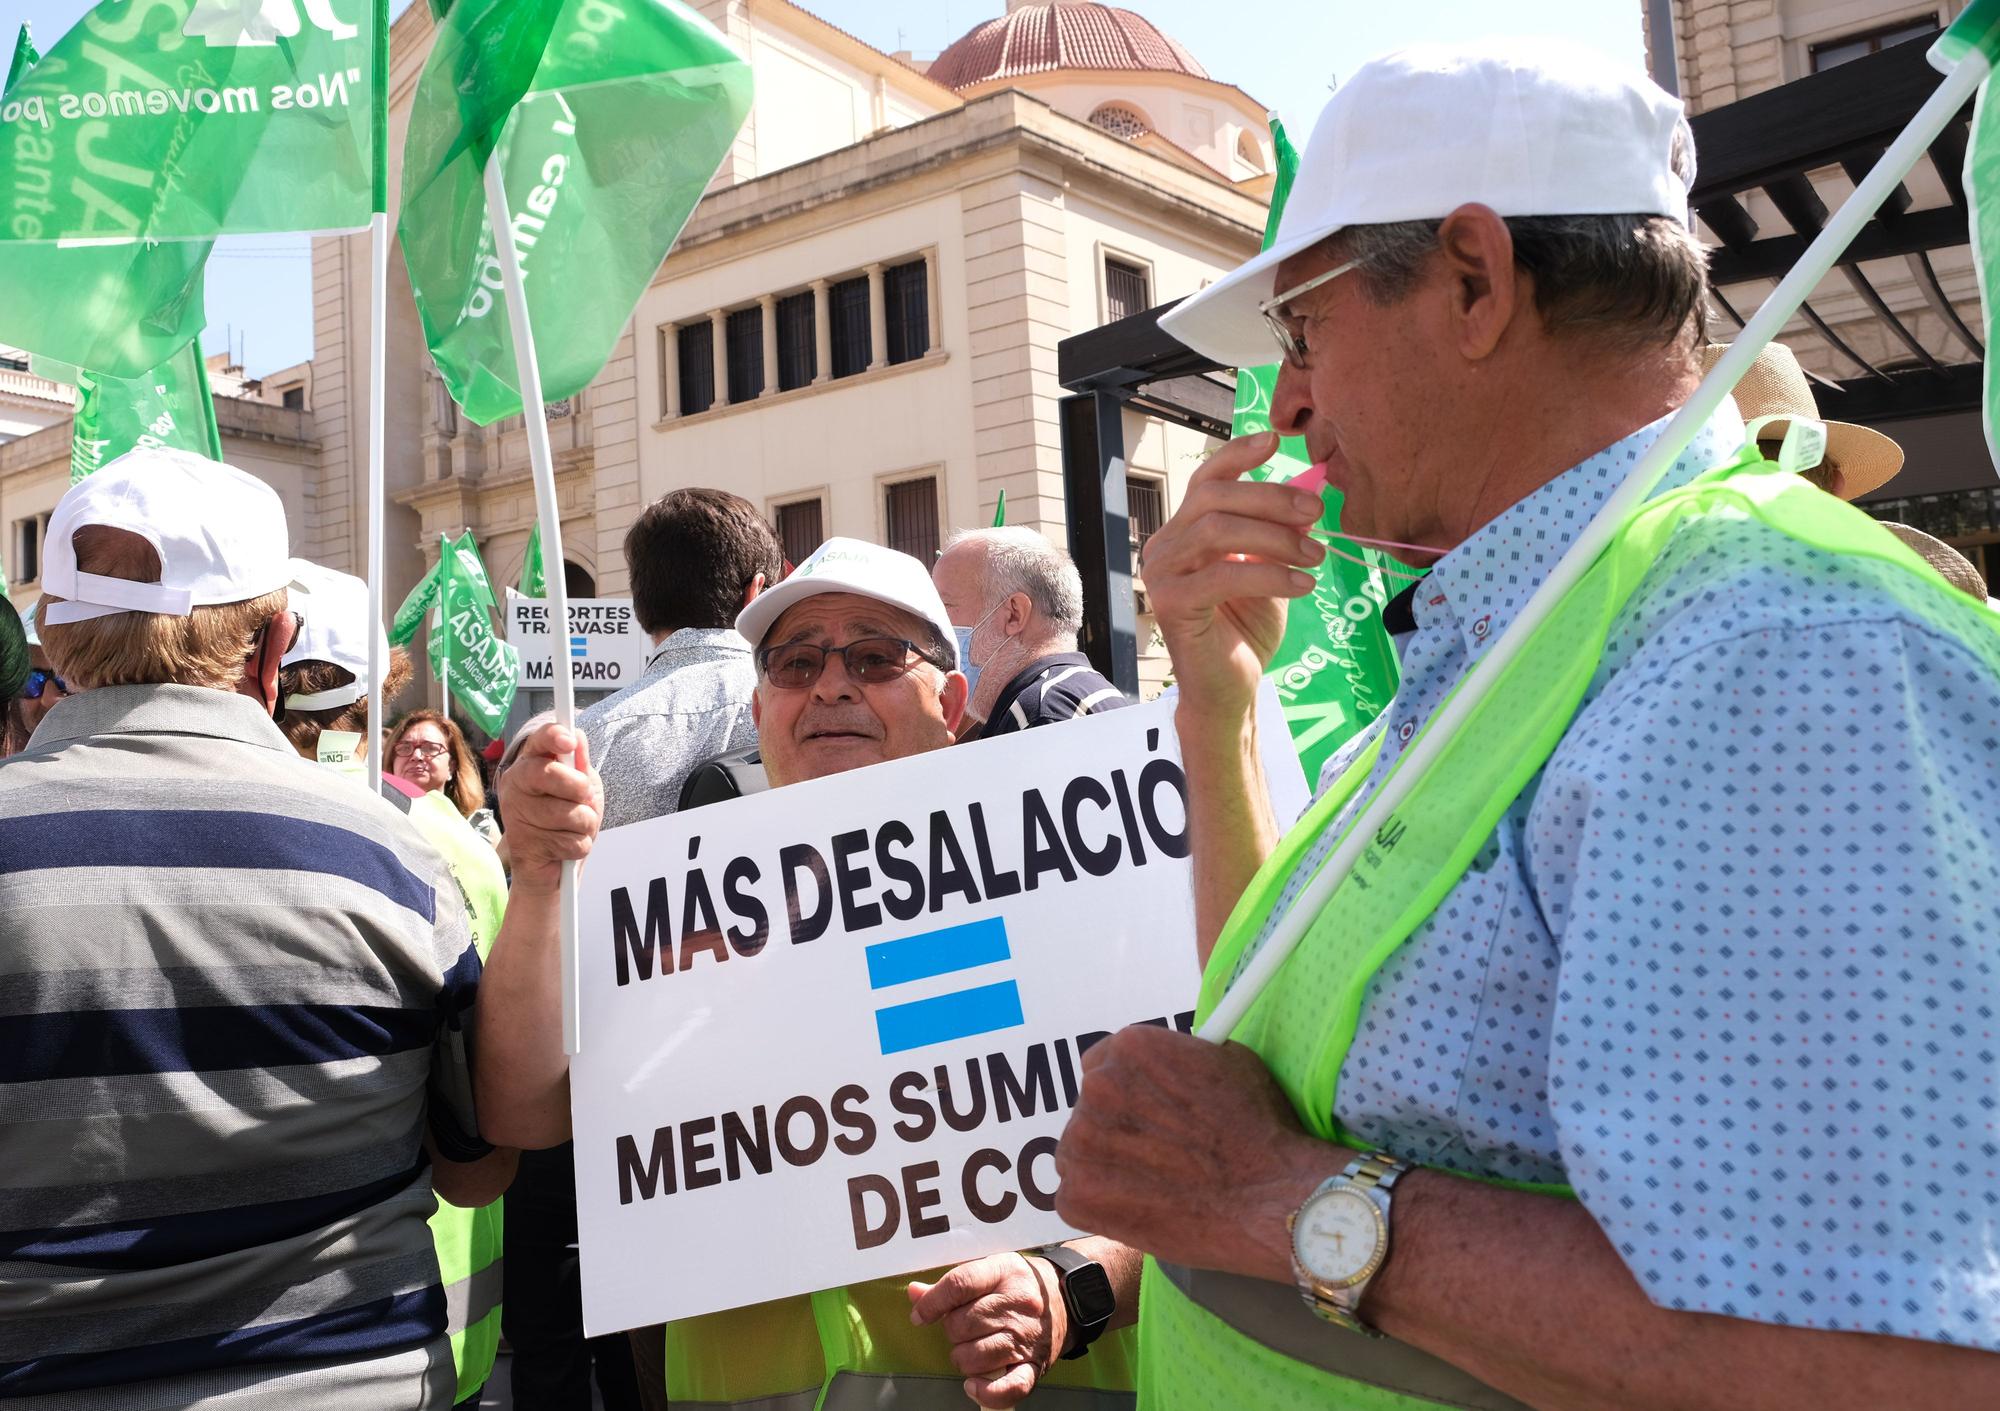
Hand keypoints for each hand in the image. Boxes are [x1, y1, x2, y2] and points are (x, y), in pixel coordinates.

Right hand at [496, 724, 601, 891]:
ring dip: (584, 825)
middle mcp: (516, 786)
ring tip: (572, 828)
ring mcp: (516, 815)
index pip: (538, 741)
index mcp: (530, 764)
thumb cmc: (566, 820)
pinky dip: (578, 846)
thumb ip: (579, 765)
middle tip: (583, 800)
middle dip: (580, 789)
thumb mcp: (580, 788)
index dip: (554, 737)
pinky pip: (571, 841)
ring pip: (571, 813)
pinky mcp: (524, 845)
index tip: (569, 741)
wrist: (552, 866)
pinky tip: (563, 846)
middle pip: (552, 774)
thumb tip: (578, 737)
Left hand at [908, 1252, 1065, 1407]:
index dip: (932, 1303)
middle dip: (952, 1330)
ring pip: (974, 1357)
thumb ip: (953, 1284)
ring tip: (972, 1348)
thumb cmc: (1020, 1284)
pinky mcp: (1034, 1366)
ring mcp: (1026, 1338)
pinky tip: (973, 1384)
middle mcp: (1016, 1305)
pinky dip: (985, 1392)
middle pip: (962, 1324)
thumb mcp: (991, 1270)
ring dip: (963, 1358)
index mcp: (1004, 1273)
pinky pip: (1007, 1389)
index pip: (959, 1285)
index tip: (920, 1315)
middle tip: (964, 1327)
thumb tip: (915, 1294)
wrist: (1067, 1299)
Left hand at [1055, 1025, 1341, 1283]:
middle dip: (1117, 1129)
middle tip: (1156, 1154)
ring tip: (1156, 1186)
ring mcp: (1082, 1141)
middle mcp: (1098, 1086)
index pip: (1104, 1063)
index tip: (1140, 1110)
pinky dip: (1102, 1206)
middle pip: (1090, 1108)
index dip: (1127, 1091)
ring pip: (1080, 1153)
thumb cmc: (1260, 1130)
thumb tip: (1167, 1065)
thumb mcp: (1226, 1060)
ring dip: (1106, 1167)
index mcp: (1130, 1048)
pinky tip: (1143, 1209)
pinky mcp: (1076, 1195)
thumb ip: (1179, 1057)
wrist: (1269, 1198)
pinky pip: (1075, 1198)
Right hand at [1139, 431, 1322, 724]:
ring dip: (1276, 538)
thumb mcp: (1270, 571)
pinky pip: (1223, 575)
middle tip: (1317, 512)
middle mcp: (1164, 547)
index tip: (1277, 442)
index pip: (1206, 480)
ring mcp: (1161, 575)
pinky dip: (1269, 574)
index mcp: (1184, 532)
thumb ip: (1278, 535)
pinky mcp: (1171, 605)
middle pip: (1213, 498)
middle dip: (1271, 498)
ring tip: (1316, 556)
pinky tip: (1303, 584)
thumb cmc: (1246, 631)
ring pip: (1217, 531)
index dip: (1238, 455)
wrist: (1231, 690)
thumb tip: (1306, 500)